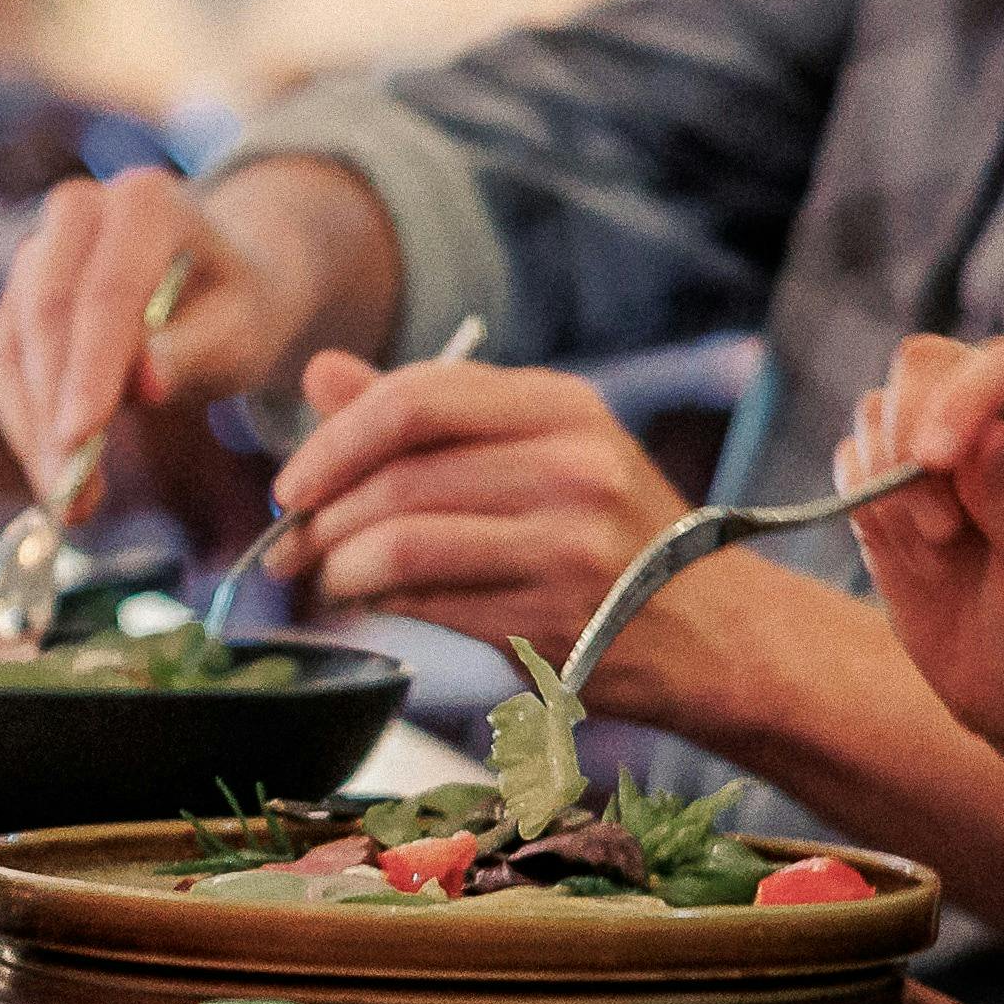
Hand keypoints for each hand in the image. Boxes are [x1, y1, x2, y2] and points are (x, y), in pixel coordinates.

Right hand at [0, 161, 390, 515]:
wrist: (222, 286)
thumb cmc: (239, 307)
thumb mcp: (241, 331)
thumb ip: (192, 352)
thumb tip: (141, 386)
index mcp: (146, 201)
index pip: (109, 289)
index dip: (90, 367)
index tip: (82, 437)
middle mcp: (79, 210)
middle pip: (47, 309)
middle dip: (53, 405)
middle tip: (70, 487)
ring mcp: (40, 248)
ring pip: (15, 339)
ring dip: (33, 426)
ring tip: (68, 501)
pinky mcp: (17, 295)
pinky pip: (4, 360)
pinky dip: (23, 422)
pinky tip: (51, 475)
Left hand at [269, 348, 712, 710]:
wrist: (715, 632)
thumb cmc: (610, 535)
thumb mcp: (537, 449)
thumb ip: (427, 414)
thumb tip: (318, 371)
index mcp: (560, 405)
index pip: (417, 396)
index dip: (333, 438)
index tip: (293, 481)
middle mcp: (572, 463)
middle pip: (399, 474)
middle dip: (321, 513)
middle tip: (288, 544)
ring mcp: (570, 542)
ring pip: (403, 541)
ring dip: (339, 566)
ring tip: (322, 578)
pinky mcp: (558, 616)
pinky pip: (429, 603)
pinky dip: (378, 604)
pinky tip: (369, 605)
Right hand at [839, 333, 1003, 822]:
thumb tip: (981, 432)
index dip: (965, 395)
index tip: (941, 460)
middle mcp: (990, 427)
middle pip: (924, 366)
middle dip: (911, 430)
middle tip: (935, 517)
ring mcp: (933, 460)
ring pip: (876, 411)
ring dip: (890, 476)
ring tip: (939, 543)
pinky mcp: (886, 498)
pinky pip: (847, 463)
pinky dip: (862, 499)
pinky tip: (909, 550)